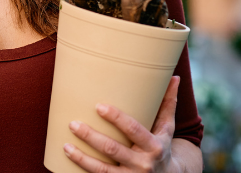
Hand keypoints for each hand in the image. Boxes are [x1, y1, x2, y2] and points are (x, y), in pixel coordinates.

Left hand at [64, 76, 181, 172]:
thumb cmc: (162, 147)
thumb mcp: (167, 129)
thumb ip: (168, 104)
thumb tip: (175, 77)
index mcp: (154, 146)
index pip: (133, 129)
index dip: (116, 118)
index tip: (99, 106)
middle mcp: (143, 164)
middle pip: (113, 149)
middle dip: (91, 137)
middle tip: (73, 124)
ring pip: (103, 170)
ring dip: (82, 158)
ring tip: (66, 145)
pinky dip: (84, 171)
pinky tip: (71, 162)